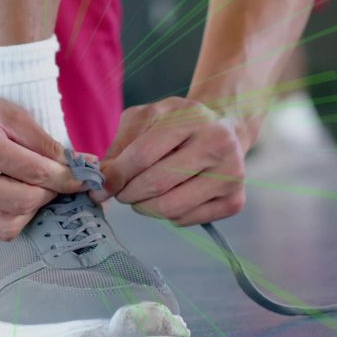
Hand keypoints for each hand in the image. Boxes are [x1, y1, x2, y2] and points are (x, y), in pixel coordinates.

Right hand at [0, 87, 82, 239]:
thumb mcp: (7, 114)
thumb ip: (43, 142)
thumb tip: (82, 166)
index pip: (32, 173)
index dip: (64, 178)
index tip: (80, 179)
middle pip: (21, 205)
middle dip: (46, 196)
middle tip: (52, 182)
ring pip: (4, 227)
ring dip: (27, 211)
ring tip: (29, 190)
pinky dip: (2, 215)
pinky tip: (1, 193)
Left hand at [93, 97, 246, 225]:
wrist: (224, 130)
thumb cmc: (177, 125)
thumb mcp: (145, 120)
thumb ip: (120, 147)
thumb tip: (102, 182)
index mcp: (191, 117)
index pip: (143, 154)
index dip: (116, 175)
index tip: (101, 187)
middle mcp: (217, 143)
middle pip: (157, 184)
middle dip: (128, 194)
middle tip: (121, 193)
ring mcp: (231, 173)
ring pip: (171, 208)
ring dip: (145, 207)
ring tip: (142, 196)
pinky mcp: (235, 200)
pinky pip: (186, 219)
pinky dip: (169, 215)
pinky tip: (171, 197)